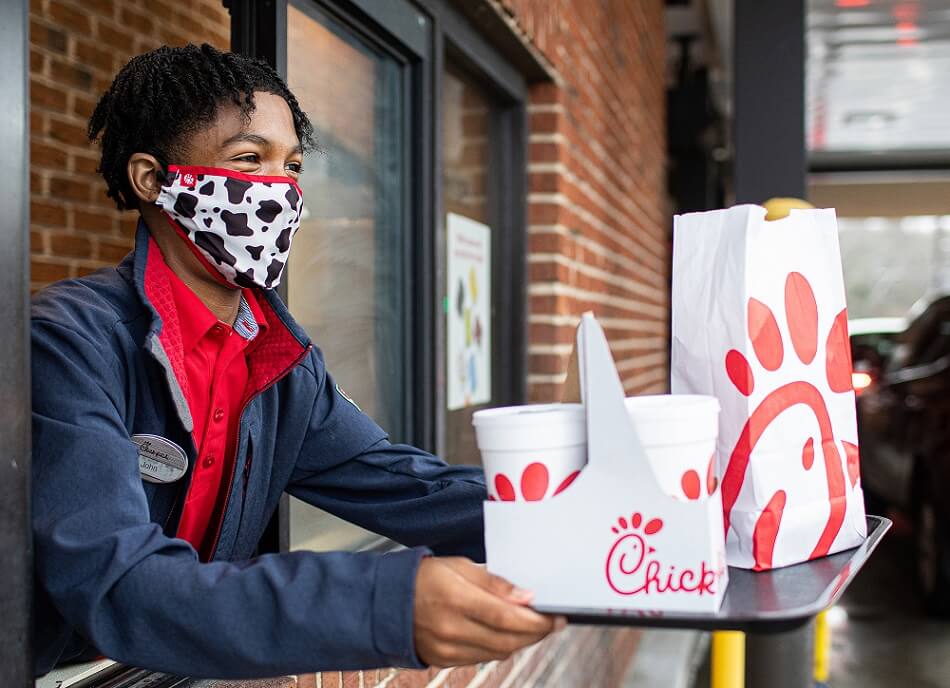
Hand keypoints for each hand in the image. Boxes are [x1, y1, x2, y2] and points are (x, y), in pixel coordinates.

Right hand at [413, 556, 565, 666]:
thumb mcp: (459, 567)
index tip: (557, 615)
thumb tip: (526, 597)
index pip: (506, 617)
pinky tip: (508, 634)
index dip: (536, 620)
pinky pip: (484, 658)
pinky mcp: (445, 661)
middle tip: (553, 622)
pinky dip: (501, 647)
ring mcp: (447, 649)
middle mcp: (451, 629)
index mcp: (455, 598)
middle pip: (507, 640)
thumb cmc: (425, 577)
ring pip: (499, 652)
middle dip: (536, 633)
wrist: (387, 602)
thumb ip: (494, 583)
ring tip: (534, 626)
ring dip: (522, 641)